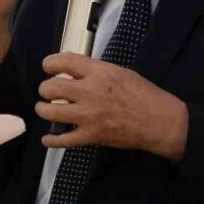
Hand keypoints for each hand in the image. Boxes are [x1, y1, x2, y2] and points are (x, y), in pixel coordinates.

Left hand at [35, 53, 188, 161]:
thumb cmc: (144, 94)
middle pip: (50, 88)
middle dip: (45, 89)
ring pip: (50, 112)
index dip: (50, 63)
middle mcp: (89, 92)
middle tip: (48, 92)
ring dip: (43, 110)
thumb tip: (77, 72)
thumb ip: (98, 71)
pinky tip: (48, 138)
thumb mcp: (121, 72)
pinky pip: (62, 140)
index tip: (48, 67)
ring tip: (45, 109)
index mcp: (99, 72)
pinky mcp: (90, 136)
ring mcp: (88, 116)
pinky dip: (51, 141)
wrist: (159, 121)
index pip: (63, 62)